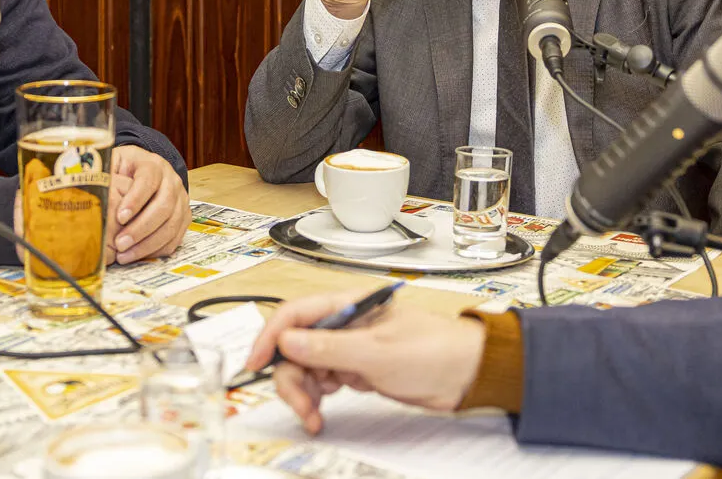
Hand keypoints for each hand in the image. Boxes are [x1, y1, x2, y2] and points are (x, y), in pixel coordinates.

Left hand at [110, 146, 191, 263]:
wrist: (144, 172)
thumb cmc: (123, 171)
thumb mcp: (112, 163)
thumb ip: (102, 172)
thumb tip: (85, 184)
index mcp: (153, 165)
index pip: (149, 179)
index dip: (136, 199)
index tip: (120, 217)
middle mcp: (171, 180)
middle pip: (164, 205)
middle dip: (141, 228)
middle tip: (119, 244)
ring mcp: (181, 199)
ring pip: (171, 224)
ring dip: (148, 243)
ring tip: (125, 255)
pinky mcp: (183, 216)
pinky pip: (176, 237)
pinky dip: (157, 249)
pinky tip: (139, 255)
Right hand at [243, 292, 486, 434]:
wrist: (467, 374)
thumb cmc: (434, 350)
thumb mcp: (377, 352)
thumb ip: (330, 347)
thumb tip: (287, 341)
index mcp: (348, 306)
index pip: (295, 315)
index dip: (270, 337)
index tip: (255, 363)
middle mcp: (344, 324)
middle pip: (295, 346)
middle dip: (290, 377)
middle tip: (302, 405)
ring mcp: (349, 347)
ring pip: (306, 367)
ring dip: (303, 392)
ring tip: (315, 415)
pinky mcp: (356, 369)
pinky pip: (323, 381)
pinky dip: (317, 398)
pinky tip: (324, 410)